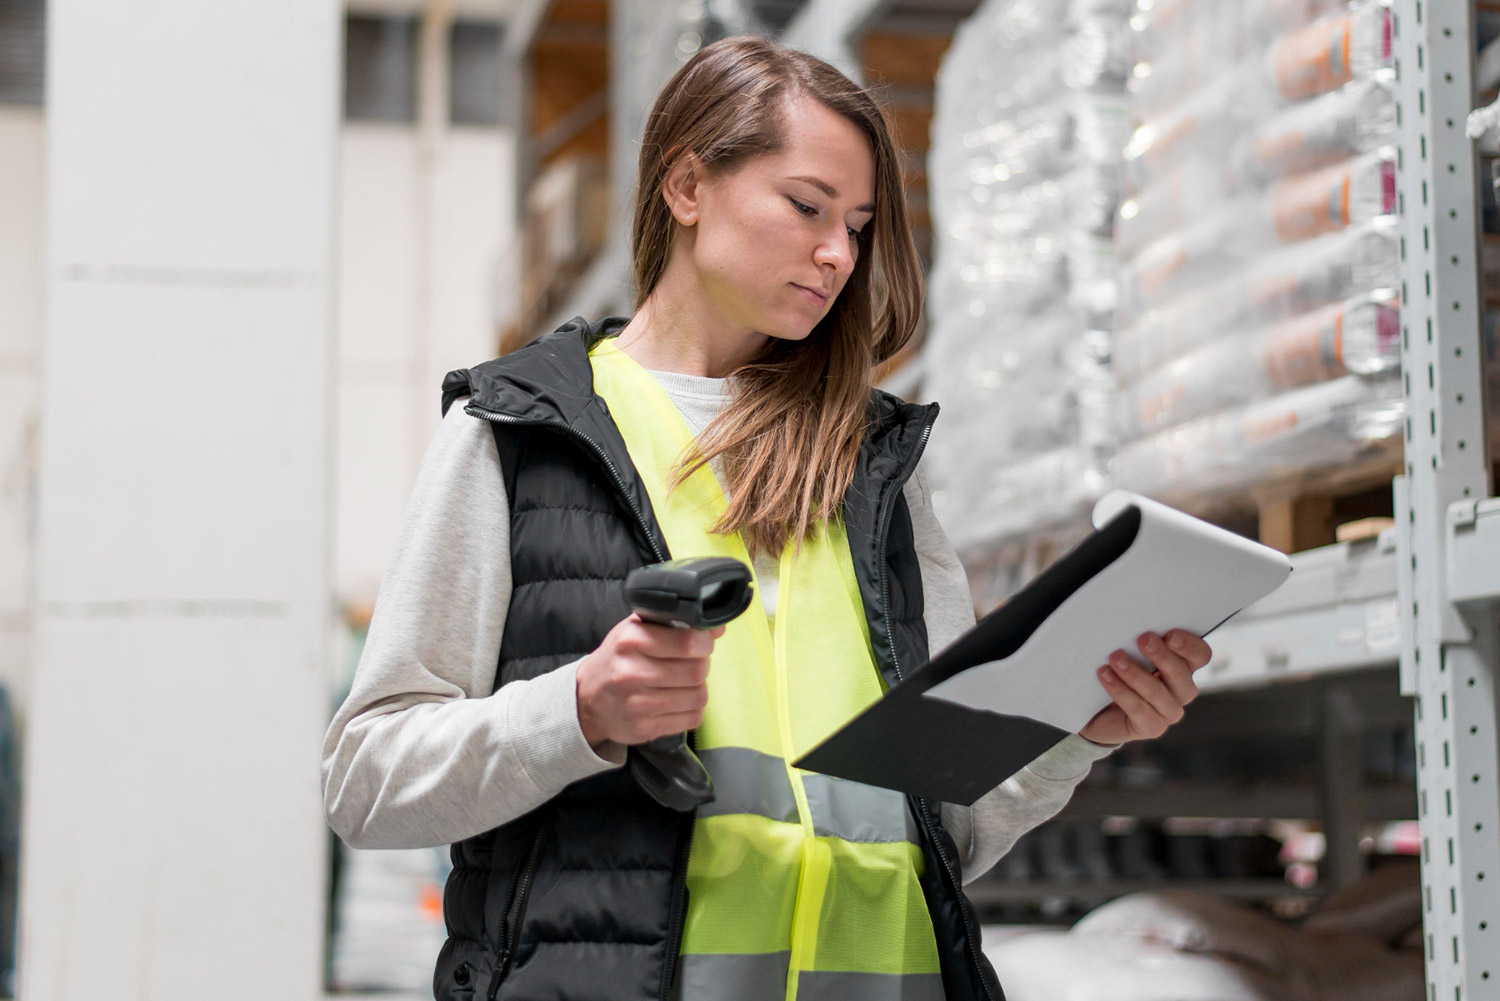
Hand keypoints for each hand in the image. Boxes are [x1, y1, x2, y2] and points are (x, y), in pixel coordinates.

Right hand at [576, 615, 723, 748]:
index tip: (702, 643)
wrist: (587, 699)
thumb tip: (716, 628)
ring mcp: (638, 703)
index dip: (704, 642)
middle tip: (692, 663)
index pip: (687, 642)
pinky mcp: (645, 728)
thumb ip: (673, 623)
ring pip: (698, 696)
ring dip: (698, 688)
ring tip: (685, 683)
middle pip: (696, 671)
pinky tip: (680, 701)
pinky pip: (691, 718)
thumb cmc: (617, 660)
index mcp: (631, 640)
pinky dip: (693, 709)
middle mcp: (632, 672)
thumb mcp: (635, 631)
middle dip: (702, 665)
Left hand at [1078, 630, 1212, 745]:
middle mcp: (1181, 690)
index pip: (1200, 655)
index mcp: (1184, 666)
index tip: (1170, 634)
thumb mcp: (1130, 652)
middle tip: (1143, 640)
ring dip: (1135, 673)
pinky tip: (1105, 676)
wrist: (1099, 710)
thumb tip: (1130, 622)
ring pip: (1157, 692)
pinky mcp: (1152, 727)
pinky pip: (1138, 708)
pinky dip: (1120, 691)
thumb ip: (1138, 641)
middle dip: (1162, 656)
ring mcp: (1169, 711)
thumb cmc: (1118, 671)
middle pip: (1181, 673)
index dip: (1189, 645)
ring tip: (1115, 658)